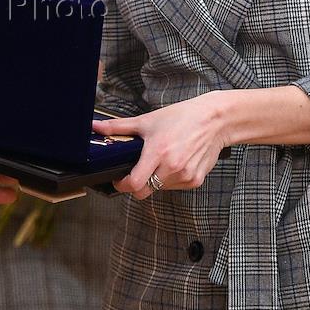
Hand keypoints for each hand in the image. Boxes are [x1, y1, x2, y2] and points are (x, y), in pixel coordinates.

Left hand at [94, 91, 228, 198]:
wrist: (214, 120)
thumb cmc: (182, 118)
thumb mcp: (147, 121)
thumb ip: (118, 127)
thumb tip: (95, 127)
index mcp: (158, 152)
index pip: (134, 184)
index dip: (122, 184)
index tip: (119, 179)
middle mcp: (172, 167)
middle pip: (144, 191)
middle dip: (137, 184)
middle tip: (137, 171)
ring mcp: (185, 176)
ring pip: (159, 189)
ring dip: (155, 180)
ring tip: (160, 160)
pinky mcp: (195, 181)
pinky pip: (175, 186)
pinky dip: (170, 179)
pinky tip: (174, 162)